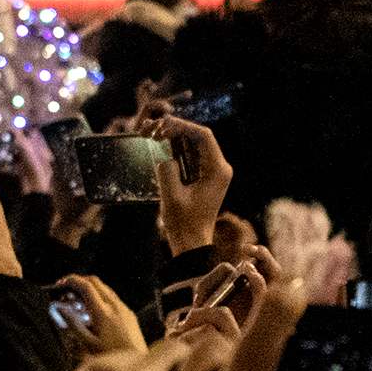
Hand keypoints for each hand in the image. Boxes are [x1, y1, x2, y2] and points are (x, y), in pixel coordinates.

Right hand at [147, 116, 234, 254]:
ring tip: (152, 135)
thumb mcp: (172, 197)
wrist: (191, 244)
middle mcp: (220, 168)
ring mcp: (213, 172)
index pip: (204, 136)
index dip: (182, 126)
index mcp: (218, 170)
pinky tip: (159, 146)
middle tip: (152, 130)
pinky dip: (175, 149)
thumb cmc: (184, 224)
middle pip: (199, 137)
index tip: (161, 127)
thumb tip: (165, 157)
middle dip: (176, 130)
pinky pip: (190, 155)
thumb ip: (167, 171)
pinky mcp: (204, 177)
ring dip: (174, 138)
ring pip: (193, 144)